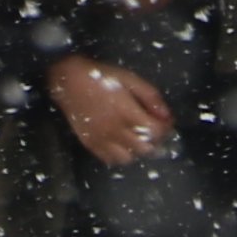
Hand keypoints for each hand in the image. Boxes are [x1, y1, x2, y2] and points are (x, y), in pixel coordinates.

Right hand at [50, 58, 176, 166]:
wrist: (68, 81)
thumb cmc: (101, 77)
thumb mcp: (130, 79)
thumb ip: (150, 97)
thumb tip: (167, 115)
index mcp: (127, 112)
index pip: (155, 132)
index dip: (166, 128)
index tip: (166, 122)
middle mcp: (115, 130)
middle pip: (145, 148)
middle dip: (155, 140)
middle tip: (154, 130)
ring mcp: (102, 140)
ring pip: (129, 158)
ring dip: (137, 150)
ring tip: (137, 138)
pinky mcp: (90, 144)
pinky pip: (110, 159)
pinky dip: (120, 155)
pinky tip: (122, 144)